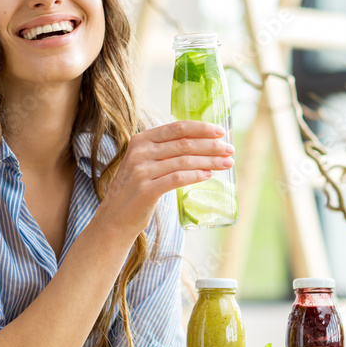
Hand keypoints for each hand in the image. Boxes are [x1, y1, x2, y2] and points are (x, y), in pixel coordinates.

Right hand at [98, 121, 233, 234]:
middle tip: (230, 149)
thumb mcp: (146, 163)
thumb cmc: (136, 189)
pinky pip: (178, 178)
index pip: (177, 127)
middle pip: (184, 143)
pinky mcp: (146, 189)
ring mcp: (141, 170)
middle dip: (211, 145)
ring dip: (209, 161)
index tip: (221, 131)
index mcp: (141, 140)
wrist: (115, 218)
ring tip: (227, 163)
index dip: (201, 128)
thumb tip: (205, 144)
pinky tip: (209, 176)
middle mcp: (140, 151)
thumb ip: (167, 152)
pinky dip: (196, 176)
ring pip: (184, 160)